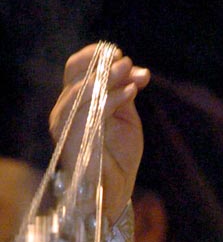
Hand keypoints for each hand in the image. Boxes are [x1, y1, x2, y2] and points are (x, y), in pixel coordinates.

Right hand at [49, 44, 150, 223]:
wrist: (116, 188)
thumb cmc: (118, 154)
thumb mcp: (126, 116)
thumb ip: (127, 92)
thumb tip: (139, 70)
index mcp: (76, 101)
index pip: (75, 68)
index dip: (95, 56)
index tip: (120, 53)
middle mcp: (65, 110)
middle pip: (77, 75)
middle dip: (104, 64)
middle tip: (127, 61)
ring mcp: (65, 125)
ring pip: (82, 91)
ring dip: (108, 78)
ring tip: (131, 71)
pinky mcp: (73, 139)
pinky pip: (90, 112)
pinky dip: (112, 98)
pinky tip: (131, 91)